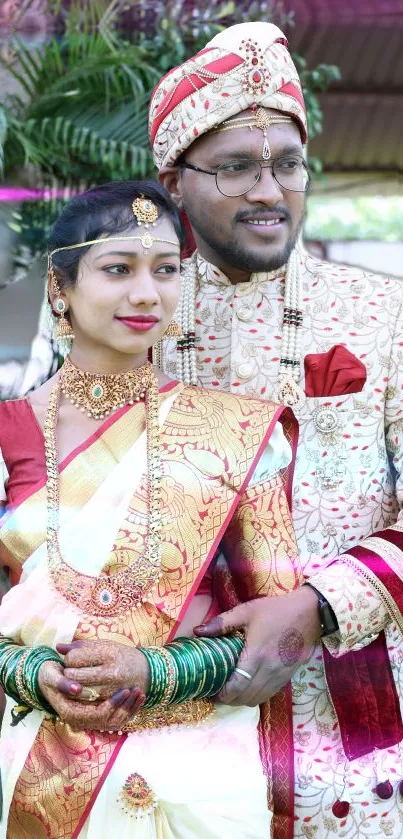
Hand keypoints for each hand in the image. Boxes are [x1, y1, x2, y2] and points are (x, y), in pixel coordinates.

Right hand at [38, 659, 144, 731]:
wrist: (48, 678)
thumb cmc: (50, 675)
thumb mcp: (52, 675)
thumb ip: (63, 682)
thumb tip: (77, 689)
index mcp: (70, 714)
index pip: (96, 714)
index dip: (112, 704)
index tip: (124, 690)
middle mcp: (80, 721)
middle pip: (109, 721)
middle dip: (125, 707)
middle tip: (137, 690)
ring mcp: (89, 719)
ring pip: (115, 721)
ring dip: (130, 708)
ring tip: (140, 692)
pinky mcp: (96, 714)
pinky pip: (117, 716)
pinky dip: (129, 707)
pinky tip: (138, 695)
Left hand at [56, 640, 149, 699]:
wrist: (145, 671)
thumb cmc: (121, 655)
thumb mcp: (104, 645)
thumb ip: (81, 646)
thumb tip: (58, 647)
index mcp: (108, 653)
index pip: (75, 658)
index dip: (69, 659)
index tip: (73, 659)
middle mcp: (111, 671)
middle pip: (75, 676)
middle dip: (68, 674)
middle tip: (71, 671)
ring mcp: (112, 688)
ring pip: (79, 692)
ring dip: (73, 688)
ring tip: (77, 681)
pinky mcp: (111, 701)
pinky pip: (89, 702)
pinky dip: (82, 698)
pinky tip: (83, 692)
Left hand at [194, 586, 320, 705]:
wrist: (309, 613)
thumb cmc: (276, 610)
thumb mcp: (247, 611)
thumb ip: (222, 623)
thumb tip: (197, 631)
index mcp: (256, 655)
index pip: (237, 686)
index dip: (223, 694)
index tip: (213, 692)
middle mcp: (269, 670)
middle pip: (246, 697)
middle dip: (230, 700)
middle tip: (218, 694)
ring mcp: (280, 675)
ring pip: (259, 699)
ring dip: (244, 700)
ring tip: (233, 693)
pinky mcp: (289, 676)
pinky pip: (270, 694)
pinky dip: (258, 696)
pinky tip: (251, 688)